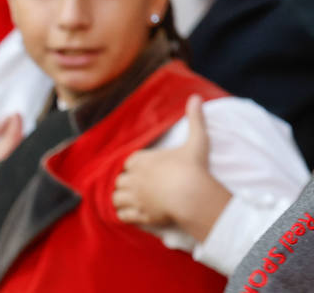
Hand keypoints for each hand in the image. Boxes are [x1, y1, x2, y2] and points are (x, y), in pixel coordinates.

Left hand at [113, 95, 230, 242]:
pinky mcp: (139, 215)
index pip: (129, 162)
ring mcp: (135, 198)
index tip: (144, 168)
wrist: (192, 195)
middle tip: (139, 185)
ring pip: (116, 199)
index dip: (135, 165)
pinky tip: (136, 213)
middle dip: (127, 182)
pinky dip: (126, 215)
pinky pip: (123, 216)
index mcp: (143, 160)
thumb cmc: (193, 166)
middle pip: (120, 180)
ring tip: (133, 200)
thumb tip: (196, 97)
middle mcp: (134, 179)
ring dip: (122, 199)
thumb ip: (195, 119)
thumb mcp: (197, 140)